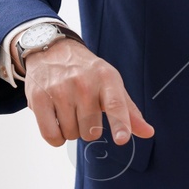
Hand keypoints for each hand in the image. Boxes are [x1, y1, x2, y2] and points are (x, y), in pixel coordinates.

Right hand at [22, 38, 154, 146]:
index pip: (116, 104)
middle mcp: (84, 83)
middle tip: (82, 110)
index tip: (122, 139)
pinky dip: (55, 137)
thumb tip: (149, 133)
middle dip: (87, 129)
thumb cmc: (87, 72)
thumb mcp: (111, 84)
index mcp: (107, 79)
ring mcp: (60, 90)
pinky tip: (56, 121)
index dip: (120, 123)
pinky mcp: (39, 98)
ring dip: (70, 130)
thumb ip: (129, 111)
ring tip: (68, 109)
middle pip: (91, 131)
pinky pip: (51, 135)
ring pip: (71, 134)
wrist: (52, 50)